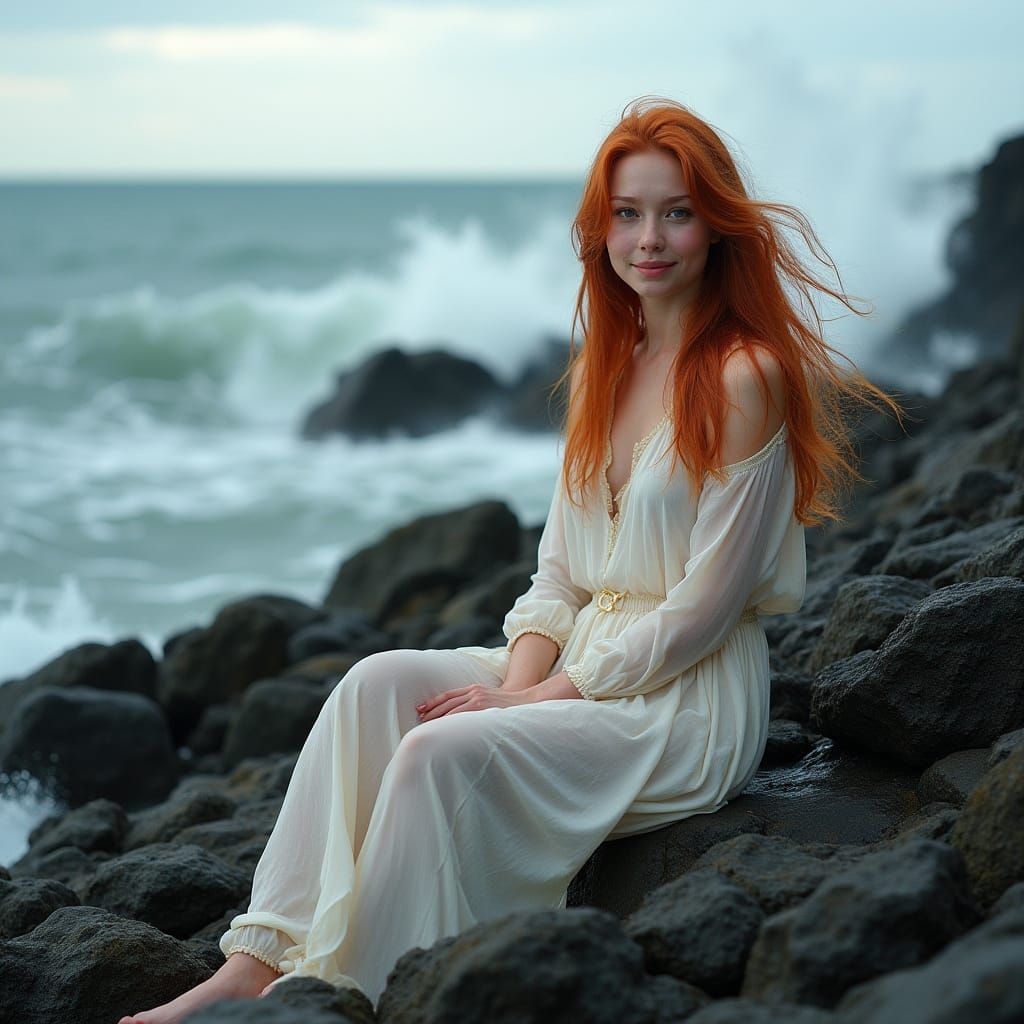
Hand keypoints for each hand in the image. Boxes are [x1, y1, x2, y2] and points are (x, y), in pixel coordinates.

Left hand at [417, 684, 531, 721]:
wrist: (526, 701)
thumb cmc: (507, 705)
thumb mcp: (489, 699)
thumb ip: (475, 703)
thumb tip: (462, 716)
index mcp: (474, 689)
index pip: (448, 695)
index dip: (433, 702)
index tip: (421, 708)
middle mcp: (474, 692)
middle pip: (446, 701)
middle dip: (431, 710)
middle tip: (418, 718)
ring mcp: (478, 699)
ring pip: (451, 709)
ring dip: (436, 717)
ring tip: (425, 725)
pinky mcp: (482, 706)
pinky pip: (461, 714)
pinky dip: (449, 720)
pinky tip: (441, 728)